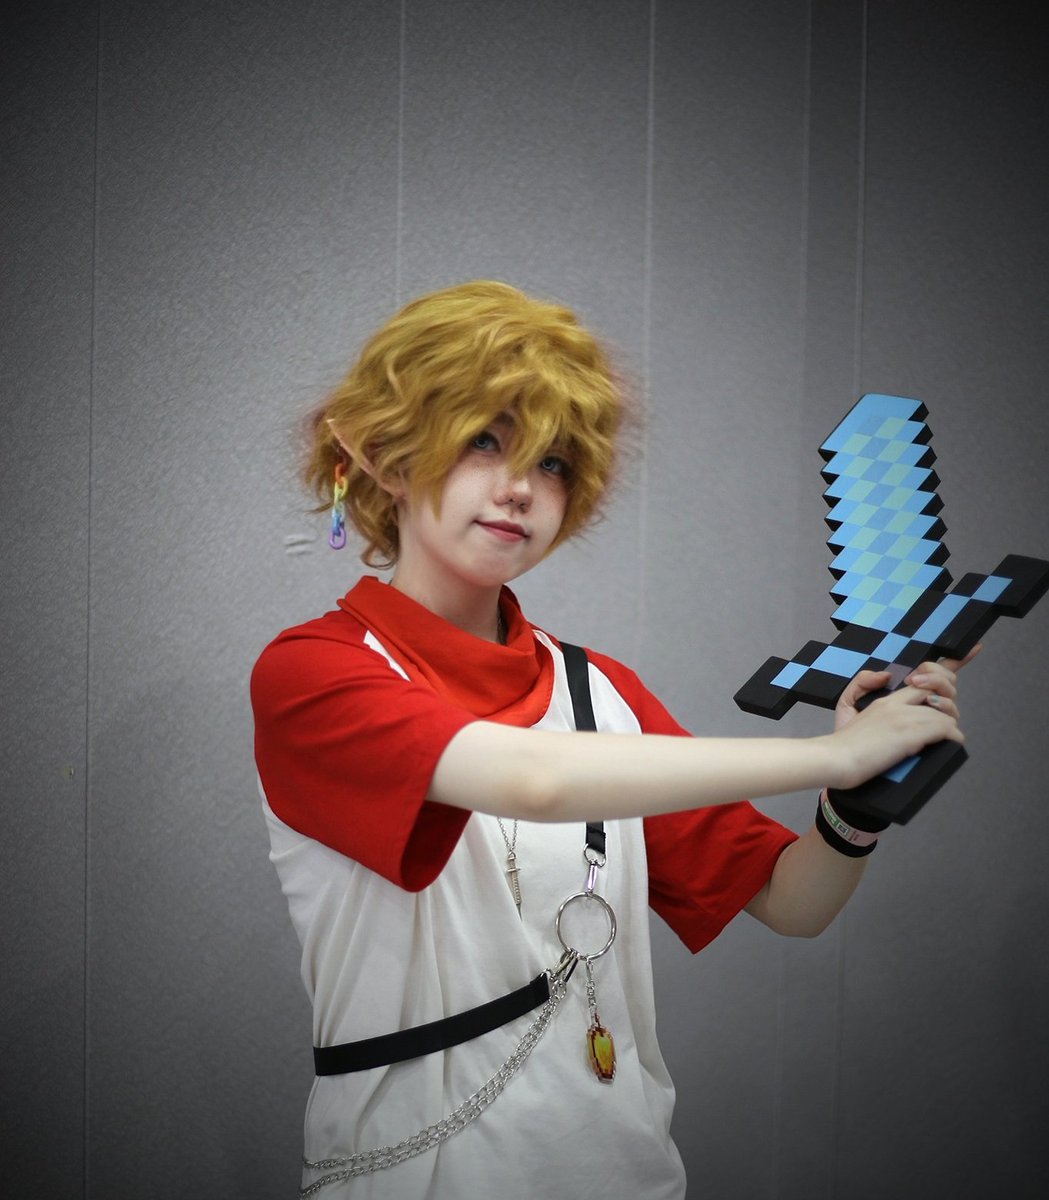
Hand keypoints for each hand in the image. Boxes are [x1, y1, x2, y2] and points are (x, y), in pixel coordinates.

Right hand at [824, 645, 980, 789]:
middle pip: (941, 686)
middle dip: (951, 697)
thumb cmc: (842, 742)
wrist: (834, 759)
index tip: (975, 648)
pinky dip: (952, 738)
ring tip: (940, 735)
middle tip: (943, 713)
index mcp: (888, 698)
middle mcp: (899, 703)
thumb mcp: (846, 707)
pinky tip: (944, 745)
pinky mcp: (910, 733)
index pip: (924, 672)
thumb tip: (884, 674)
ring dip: (950, 724)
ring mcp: (905, 717)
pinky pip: (946, 728)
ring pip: (946, 711)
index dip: (954, 660)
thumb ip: (863, 684)